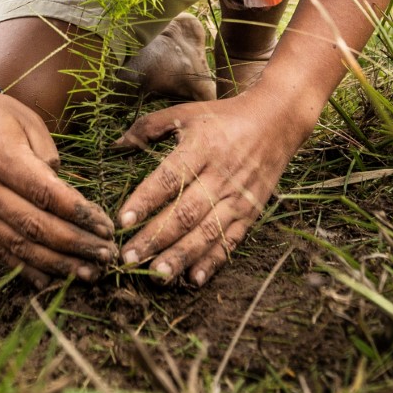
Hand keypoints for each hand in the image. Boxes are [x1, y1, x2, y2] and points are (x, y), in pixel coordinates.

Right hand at [0, 88, 117, 286]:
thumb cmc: (3, 118)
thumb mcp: (32, 125)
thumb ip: (51, 162)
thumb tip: (70, 201)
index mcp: (1, 157)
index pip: (46, 194)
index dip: (79, 214)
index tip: (106, 227)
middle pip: (36, 225)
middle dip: (76, 245)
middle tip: (106, 255)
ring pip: (21, 246)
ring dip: (59, 264)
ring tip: (90, 273)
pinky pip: (3, 252)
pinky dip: (29, 270)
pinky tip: (52, 281)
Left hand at [112, 94, 307, 286]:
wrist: (275, 122)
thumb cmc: (222, 118)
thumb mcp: (186, 114)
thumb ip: (149, 127)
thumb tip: (117, 144)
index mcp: (202, 147)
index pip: (169, 178)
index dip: (145, 200)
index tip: (122, 221)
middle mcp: (221, 175)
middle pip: (185, 212)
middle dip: (156, 237)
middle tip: (129, 257)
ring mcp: (238, 197)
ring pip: (207, 232)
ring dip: (181, 256)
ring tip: (157, 275)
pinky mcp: (251, 212)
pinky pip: (231, 241)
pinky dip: (213, 262)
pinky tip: (193, 279)